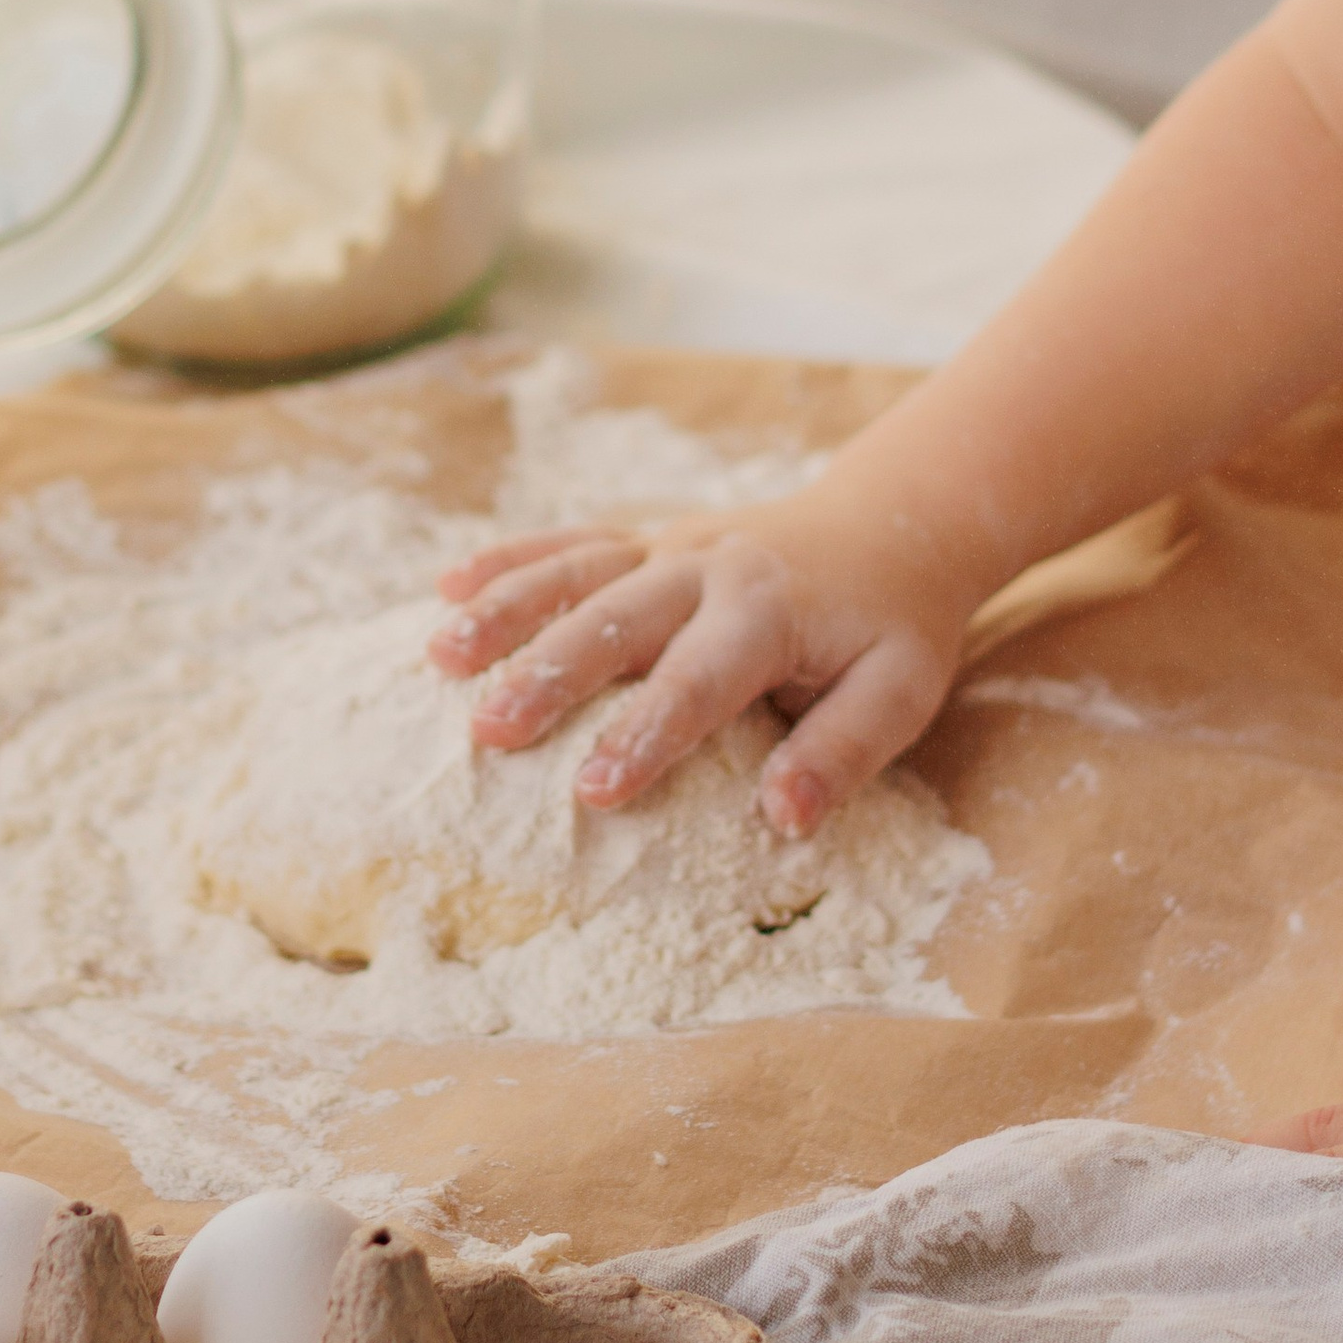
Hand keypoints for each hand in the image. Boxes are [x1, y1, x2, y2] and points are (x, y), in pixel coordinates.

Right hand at [428, 488, 974, 836]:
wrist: (893, 524)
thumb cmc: (895, 625)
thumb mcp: (903, 690)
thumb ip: (845, 751)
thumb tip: (784, 818)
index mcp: (770, 610)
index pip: (700, 680)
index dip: (647, 735)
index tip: (595, 792)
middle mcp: (709, 567)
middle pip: (617, 620)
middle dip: (550, 674)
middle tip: (488, 730)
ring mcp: (671, 546)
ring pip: (577, 573)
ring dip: (506, 609)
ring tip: (440, 656)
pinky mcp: (648, 539)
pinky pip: (571, 544)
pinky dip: (509, 560)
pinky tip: (444, 584)